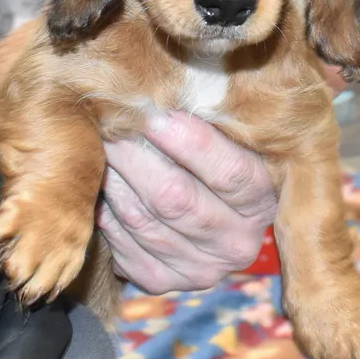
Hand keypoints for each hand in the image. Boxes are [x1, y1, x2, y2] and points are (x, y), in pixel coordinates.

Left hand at [98, 65, 345, 293]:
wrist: (213, 215)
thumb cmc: (219, 153)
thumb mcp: (233, 134)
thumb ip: (215, 116)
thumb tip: (176, 77)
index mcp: (263, 200)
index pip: (229, 172)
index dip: (186, 139)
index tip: (151, 107)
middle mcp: (238, 241)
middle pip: (176, 198)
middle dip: (133, 154)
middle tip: (106, 119)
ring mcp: (200, 268)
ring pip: (143, 220)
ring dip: (112, 179)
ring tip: (96, 143)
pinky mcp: (165, 281)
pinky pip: (125, 246)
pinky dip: (106, 212)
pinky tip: (98, 184)